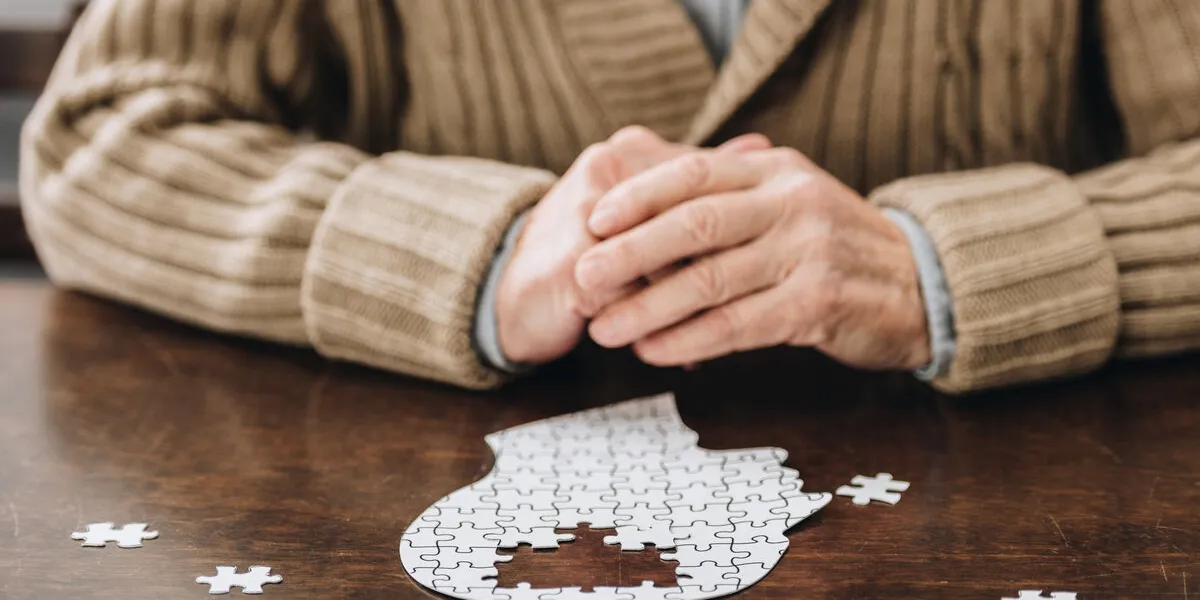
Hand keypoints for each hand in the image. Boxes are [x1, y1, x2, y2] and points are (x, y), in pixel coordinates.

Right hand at [494, 127, 770, 364]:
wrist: (507, 296)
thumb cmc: (585, 255)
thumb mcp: (642, 208)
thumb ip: (697, 179)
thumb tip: (762, 145)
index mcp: (630, 152)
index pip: (706, 187)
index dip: (736, 232)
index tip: (760, 263)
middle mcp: (607, 172)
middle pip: (695, 224)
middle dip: (721, 268)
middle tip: (754, 299)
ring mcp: (587, 218)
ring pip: (672, 263)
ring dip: (694, 303)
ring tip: (715, 331)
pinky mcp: (575, 269)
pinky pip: (640, 301)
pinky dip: (663, 329)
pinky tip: (679, 352)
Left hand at [575, 146, 931, 370]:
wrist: (921, 285)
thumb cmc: (834, 247)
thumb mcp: (788, 203)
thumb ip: (729, 199)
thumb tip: (641, 203)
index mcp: (776, 172)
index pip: (694, 174)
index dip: (638, 196)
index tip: (593, 220)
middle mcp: (792, 203)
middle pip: (695, 224)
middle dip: (630, 253)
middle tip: (584, 277)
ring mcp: (809, 252)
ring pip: (710, 279)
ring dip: (649, 307)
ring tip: (605, 328)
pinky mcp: (818, 303)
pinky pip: (738, 324)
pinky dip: (689, 339)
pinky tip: (653, 351)